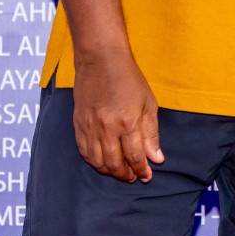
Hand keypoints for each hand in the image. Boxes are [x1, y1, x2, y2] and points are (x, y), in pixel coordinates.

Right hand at [71, 50, 163, 182]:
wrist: (101, 59)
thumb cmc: (128, 78)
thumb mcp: (148, 103)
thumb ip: (151, 133)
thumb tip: (156, 158)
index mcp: (128, 122)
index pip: (135, 157)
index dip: (142, 170)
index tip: (147, 176)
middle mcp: (107, 128)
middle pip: (115, 164)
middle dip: (126, 175)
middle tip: (133, 176)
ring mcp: (90, 127)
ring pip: (98, 161)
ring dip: (109, 171)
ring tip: (119, 171)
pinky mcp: (78, 123)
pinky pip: (84, 151)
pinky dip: (93, 161)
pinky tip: (102, 161)